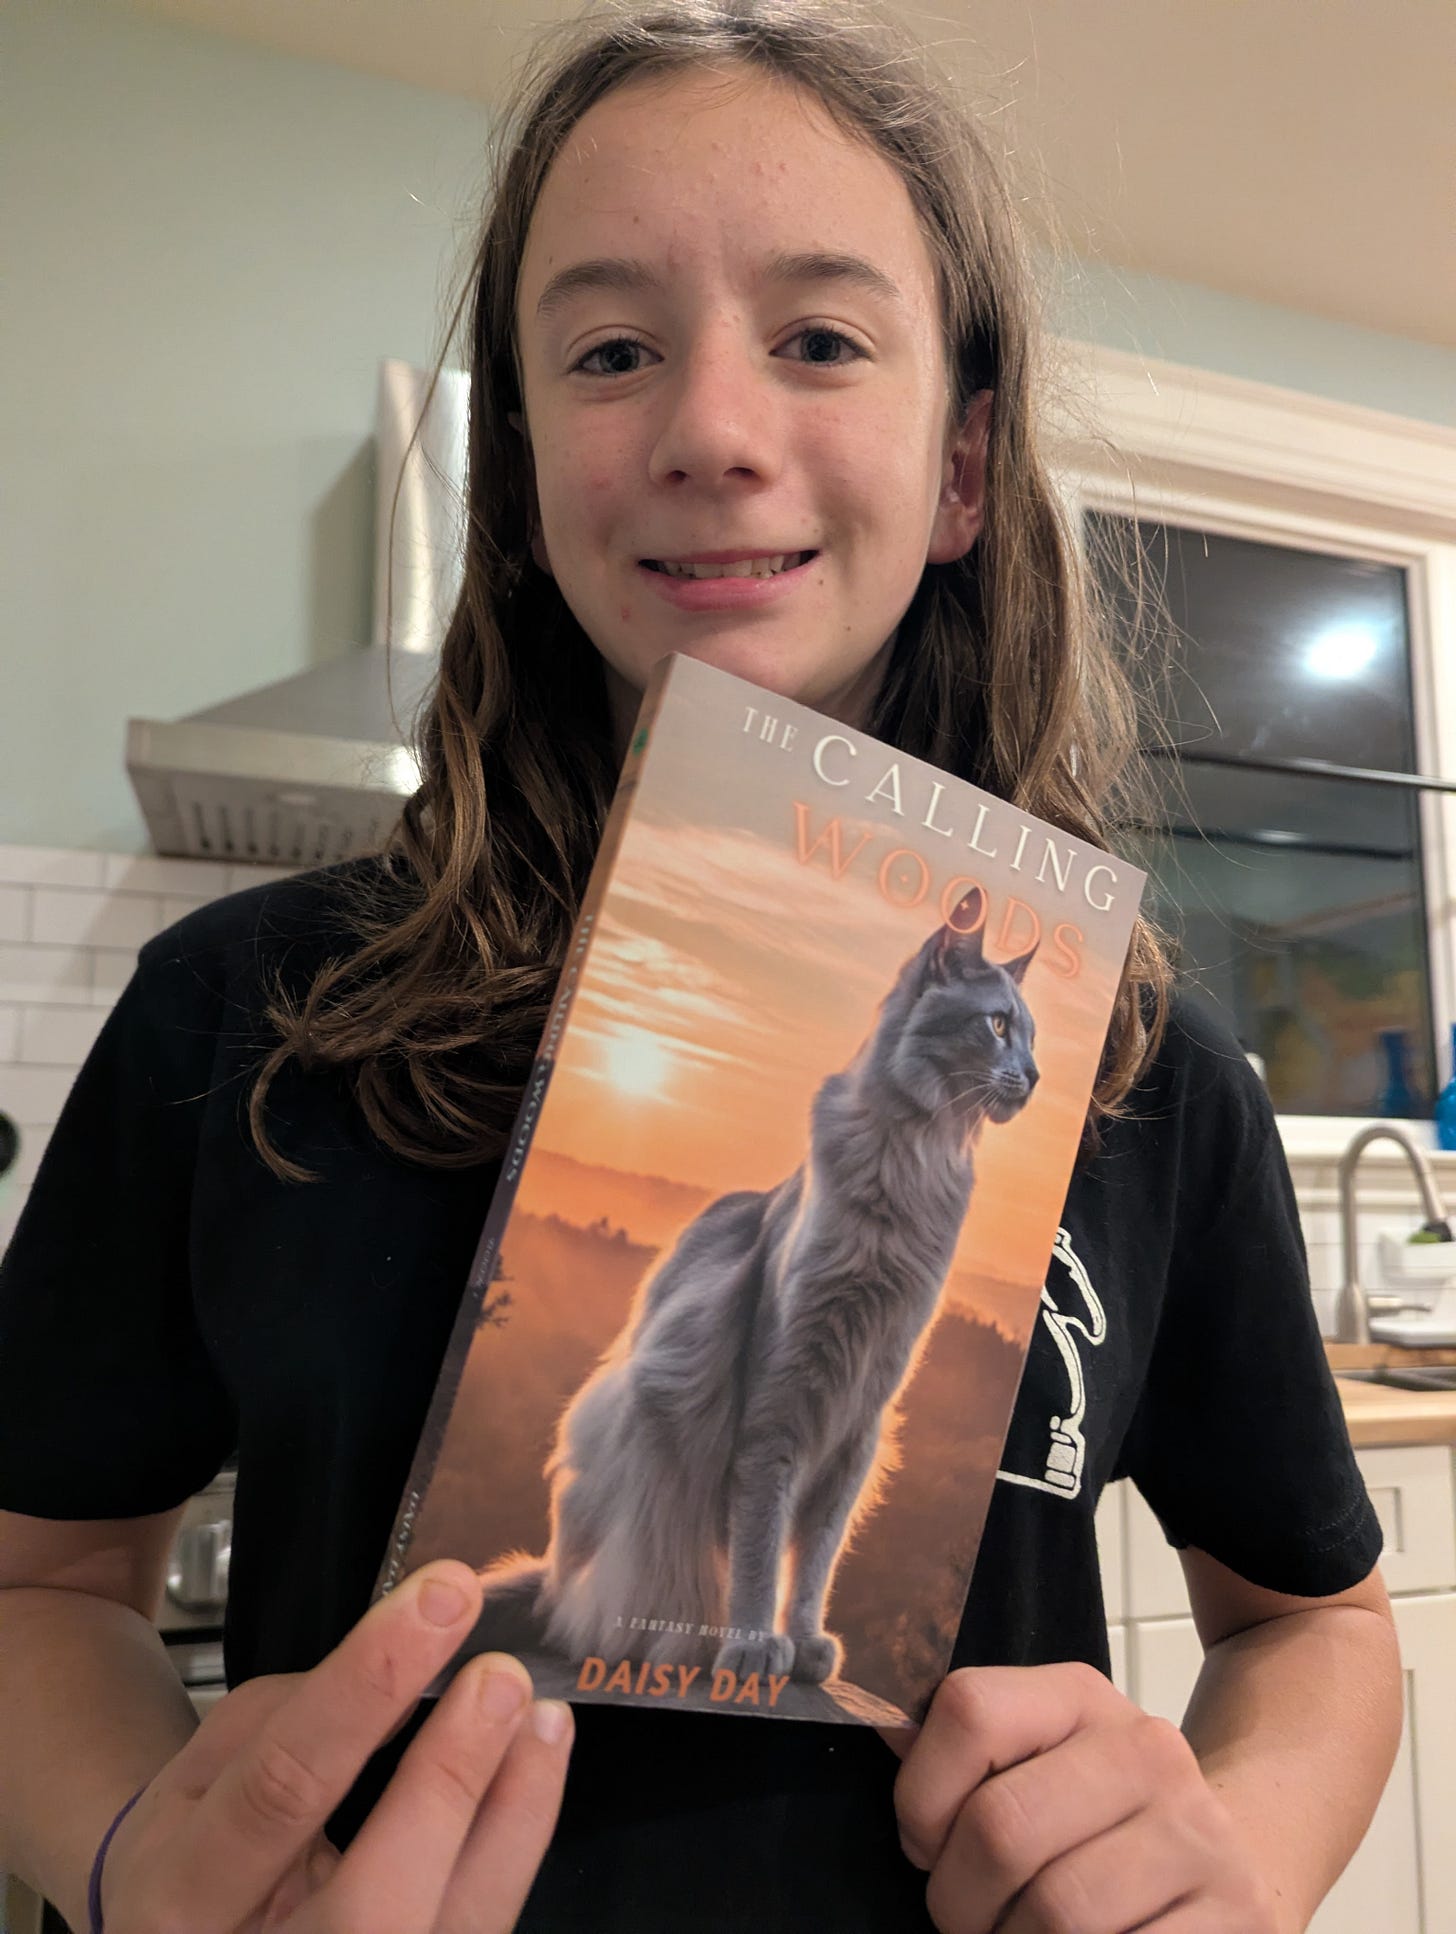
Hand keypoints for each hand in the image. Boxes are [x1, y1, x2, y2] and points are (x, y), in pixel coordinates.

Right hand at [100, 1559, 571, 1932]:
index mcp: (184, 1898)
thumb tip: (397, 1675)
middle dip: (449, 1777)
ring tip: (542, 1717)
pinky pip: (475, 1924)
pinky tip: (535, 1766)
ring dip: (514, 1813)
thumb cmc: (195, 1846)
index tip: (438, 1600)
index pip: (282, 1787)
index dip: (366, 1688)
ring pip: (449, 1932)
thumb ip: (282, 1719)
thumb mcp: (196, 1780)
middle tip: (501, 1676)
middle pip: (374, 1905)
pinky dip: (515, 1841)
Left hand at [889, 1663, 1281, 1931]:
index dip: (921, 1796)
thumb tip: (881, 1722)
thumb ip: (963, 1750)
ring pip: (1056, 1910)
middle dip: (958, 1900)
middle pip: (1001, 1827)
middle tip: (965, 1921)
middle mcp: (1146, 1750)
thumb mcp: (1038, 1757)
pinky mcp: (1237, 1915)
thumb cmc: (1101, 1817)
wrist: (1234, 1855)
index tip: (925, 1845)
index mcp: (1080, 1697)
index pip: (969, 1711)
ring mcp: (1198, 1835)